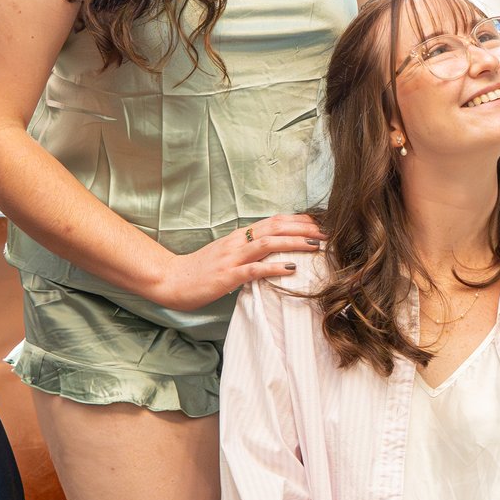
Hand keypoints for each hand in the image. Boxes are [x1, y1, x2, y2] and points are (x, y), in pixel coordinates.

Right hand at [153, 213, 326, 309]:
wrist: (171, 279)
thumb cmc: (200, 270)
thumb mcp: (227, 254)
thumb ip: (248, 250)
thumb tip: (274, 250)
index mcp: (239, 236)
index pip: (273, 221)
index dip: (298, 220)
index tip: (320, 223)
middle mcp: (237, 242)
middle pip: (275, 227)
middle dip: (303, 227)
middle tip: (327, 232)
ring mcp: (232, 258)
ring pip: (268, 244)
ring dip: (294, 243)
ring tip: (316, 245)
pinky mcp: (227, 276)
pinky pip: (254, 269)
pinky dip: (274, 267)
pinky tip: (291, 269)